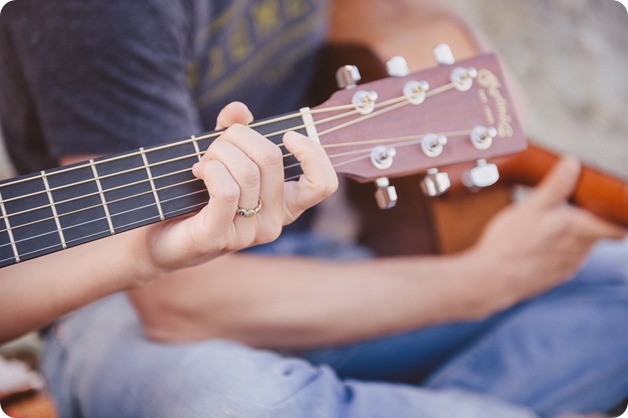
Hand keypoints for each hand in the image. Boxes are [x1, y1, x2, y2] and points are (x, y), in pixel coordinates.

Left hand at [139, 102, 337, 275]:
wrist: (163, 238)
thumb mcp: (222, 159)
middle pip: (271, 159)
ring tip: (202, 161)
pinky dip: (210, 170)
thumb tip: (238, 109)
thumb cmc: (197, 197)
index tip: (287, 135)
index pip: (323, 184)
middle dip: (238, 137)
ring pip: (246, 172)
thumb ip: (234, 132)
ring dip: (217, 153)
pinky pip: (226, 190)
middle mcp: (274, 222)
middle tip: (216, 144)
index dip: (312, 153)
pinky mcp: (221, 237)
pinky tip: (198, 172)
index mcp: (285, 205)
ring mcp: (249, 233)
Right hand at [470, 156, 625, 308]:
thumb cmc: (510, 242)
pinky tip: (534, 246)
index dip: (613, 215)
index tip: (600, 205)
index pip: (617, 226)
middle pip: (594, 232)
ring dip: (567, 236)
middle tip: (560, 208)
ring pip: (579, 246)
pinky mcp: (555, 277)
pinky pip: (564, 259)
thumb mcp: (531, 206)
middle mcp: (580, 250)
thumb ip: (556, 186)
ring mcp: (568, 266)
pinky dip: (554, 251)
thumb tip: (572, 163)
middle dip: (582, 220)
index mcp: (581, 229)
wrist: (492, 279)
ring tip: (542, 227)